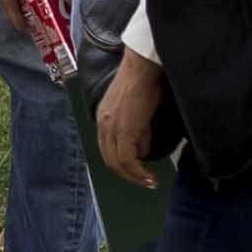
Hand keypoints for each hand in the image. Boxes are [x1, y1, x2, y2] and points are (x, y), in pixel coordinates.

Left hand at [92, 52, 165, 181]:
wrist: (142, 69)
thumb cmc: (143, 85)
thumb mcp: (136, 112)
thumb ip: (138, 132)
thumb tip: (142, 151)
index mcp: (103, 119)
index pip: (106, 149)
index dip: (120, 165)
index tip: (135, 173)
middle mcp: (102, 125)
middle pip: (109, 159)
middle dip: (126, 175)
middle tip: (143, 182)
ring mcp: (111, 127)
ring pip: (117, 162)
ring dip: (133, 176)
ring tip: (148, 182)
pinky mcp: (124, 129)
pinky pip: (128, 158)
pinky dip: (137, 171)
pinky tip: (148, 176)